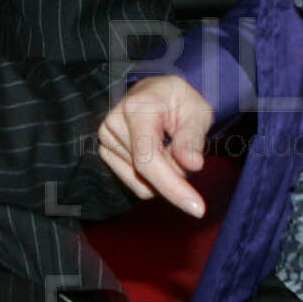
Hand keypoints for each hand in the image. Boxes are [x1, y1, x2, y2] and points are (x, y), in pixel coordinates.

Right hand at [96, 73, 212, 217]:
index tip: (196, 208)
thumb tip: (192, 165)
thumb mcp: (197, 111)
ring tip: (169, 147)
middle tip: (186, 149)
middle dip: (176, 172)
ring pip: (143, 184)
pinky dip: (153, 178)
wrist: (156, 92)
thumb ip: (192, 138)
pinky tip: (156, 154)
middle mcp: (113, 123)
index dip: (172, 186)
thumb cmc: (179, 100)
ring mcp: (105, 139)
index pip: (148, 158)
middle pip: (148, 175)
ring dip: (166, 174)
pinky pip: (136, 184)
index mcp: (136, 108)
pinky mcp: (105, 152)